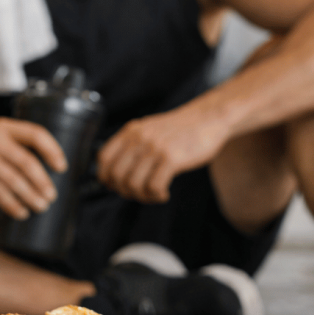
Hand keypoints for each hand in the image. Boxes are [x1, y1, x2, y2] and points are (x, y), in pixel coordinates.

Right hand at [0, 118, 66, 218]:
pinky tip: (20, 212)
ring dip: (31, 197)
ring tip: (40, 206)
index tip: (61, 167)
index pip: (36, 134)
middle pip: (28, 163)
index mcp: (3, 127)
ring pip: (15, 182)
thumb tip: (42, 169)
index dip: (53, 150)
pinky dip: (13, 205)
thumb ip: (13, 144)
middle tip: (51, 195)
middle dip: (43, 182)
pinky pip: (0, 195)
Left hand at [98, 107, 229, 202]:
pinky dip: (156, 195)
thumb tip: (116, 175)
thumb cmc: (181, 129)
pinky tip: (164, 193)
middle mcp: (139, 138)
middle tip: (139, 193)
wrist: (209, 118)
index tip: (115, 186)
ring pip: (133, 184)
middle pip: (116, 175)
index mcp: (131, 131)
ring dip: (142, 196)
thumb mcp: (150, 130)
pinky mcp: (171, 158)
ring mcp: (155, 147)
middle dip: (125, 191)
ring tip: (154, 194)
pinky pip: (154, 186)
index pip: (104, 158)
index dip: (105, 178)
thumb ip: (133, 146)